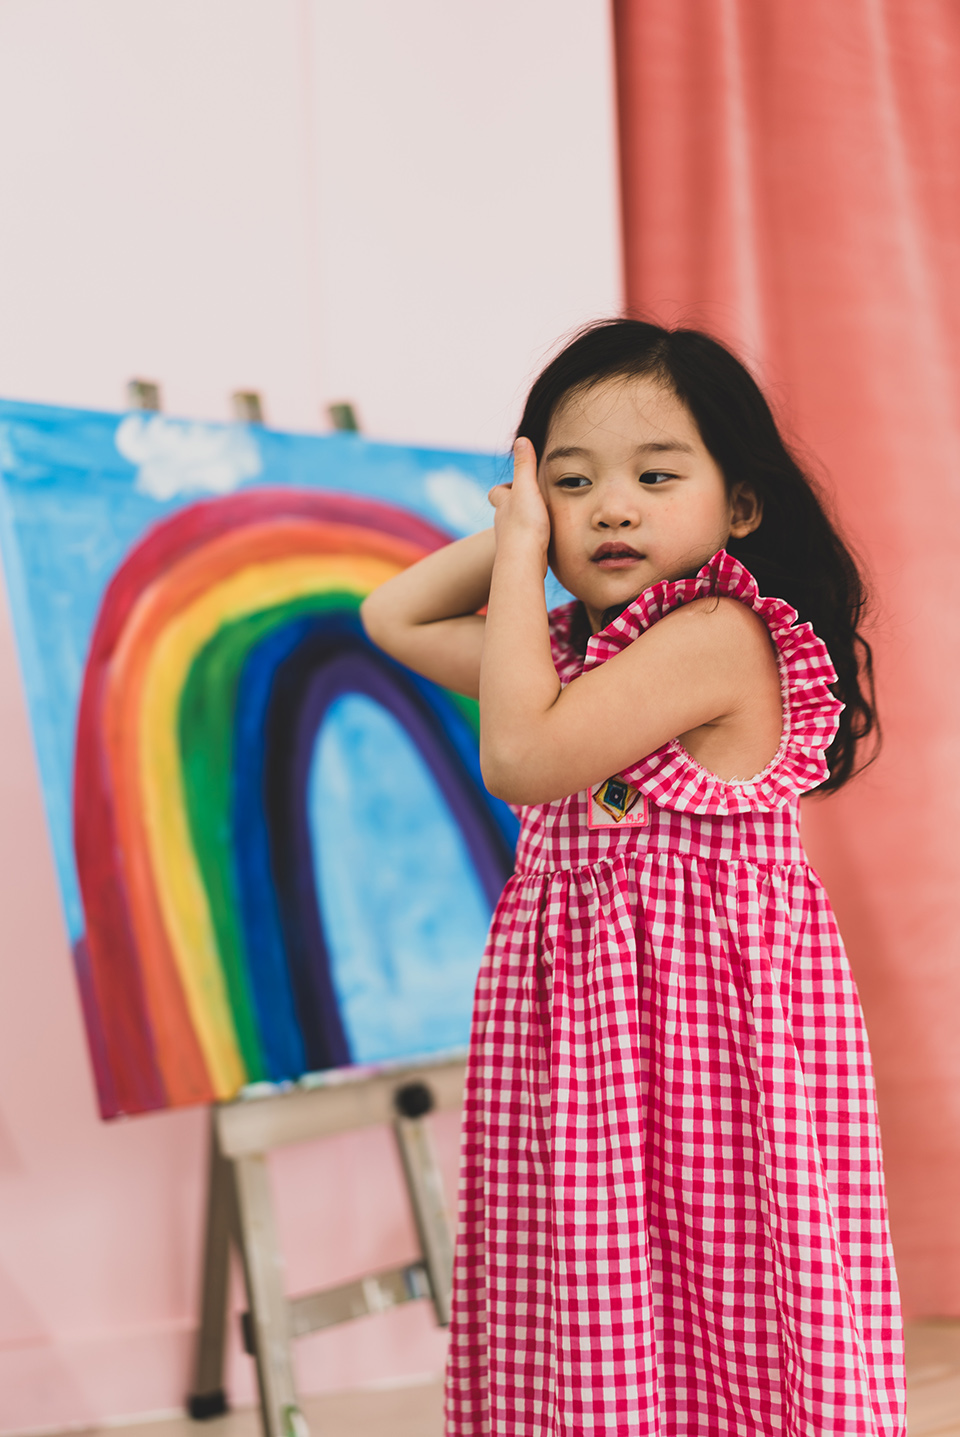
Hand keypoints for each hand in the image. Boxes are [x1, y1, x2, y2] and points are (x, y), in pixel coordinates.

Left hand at [488, 437, 550, 551]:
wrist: (523, 562)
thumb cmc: (525, 524)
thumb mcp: (527, 488)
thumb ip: (525, 465)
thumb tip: (521, 440)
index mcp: (504, 505)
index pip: (497, 492)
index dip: (503, 488)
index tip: (515, 485)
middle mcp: (503, 523)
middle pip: (504, 512)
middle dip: (513, 507)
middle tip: (530, 502)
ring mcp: (511, 541)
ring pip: (514, 529)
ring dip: (524, 524)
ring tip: (540, 521)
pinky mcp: (522, 557)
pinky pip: (526, 545)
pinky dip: (532, 540)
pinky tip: (544, 542)